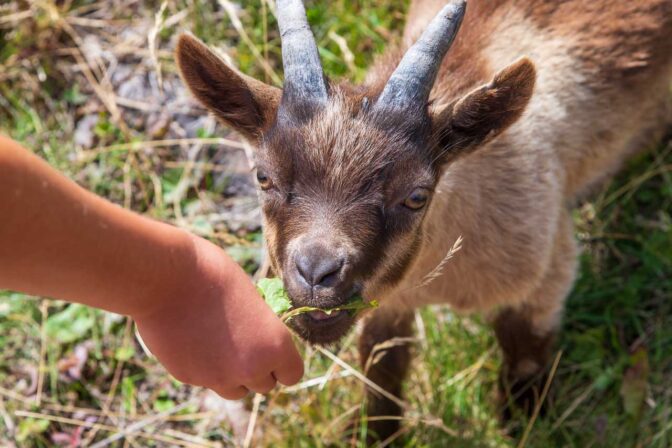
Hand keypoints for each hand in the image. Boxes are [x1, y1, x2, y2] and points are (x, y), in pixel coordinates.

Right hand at [133, 235, 303, 398]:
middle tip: (247, 344)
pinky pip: (205, 380)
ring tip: (223, 346)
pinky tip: (195, 340)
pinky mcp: (188, 377)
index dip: (284, 363)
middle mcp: (250, 369)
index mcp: (275, 346)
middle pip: (264, 385)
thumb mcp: (252, 297)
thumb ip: (261, 326)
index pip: (292, 375)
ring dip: (234, 375)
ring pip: (235, 390)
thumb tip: (260, 335)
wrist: (165, 279)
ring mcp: (217, 377)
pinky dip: (204, 367)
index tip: (273, 350)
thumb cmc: (214, 274)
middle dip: (259, 368)